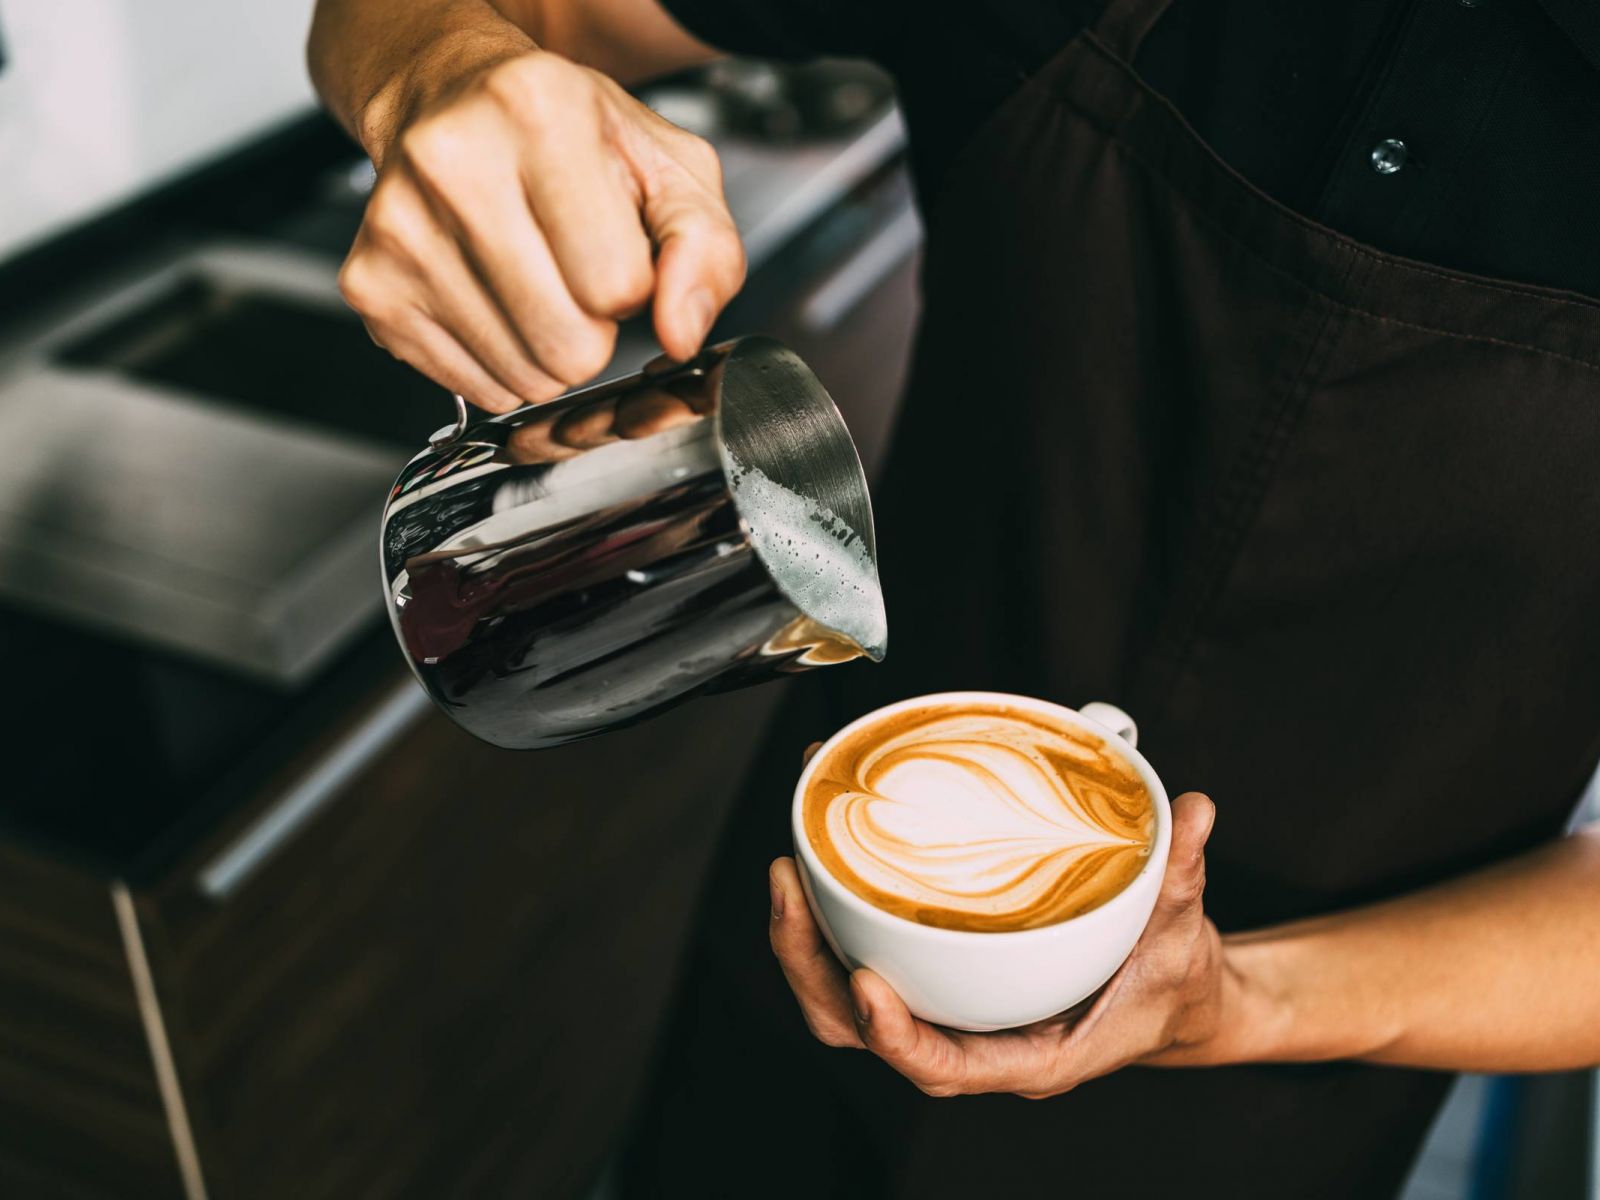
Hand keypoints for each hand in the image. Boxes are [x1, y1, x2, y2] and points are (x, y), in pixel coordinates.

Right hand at [338, 38, 744, 412]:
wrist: (450, 98)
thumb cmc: (567, 133)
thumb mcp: (669, 167)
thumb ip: (704, 251)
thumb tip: (680, 334)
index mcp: (539, 111)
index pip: (618, 284)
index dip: (635, 285)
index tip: (614, 247)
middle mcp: (452, 162)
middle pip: (569, 344)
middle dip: (594, 330)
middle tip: (576, 275)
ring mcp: (400, 230)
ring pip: (522, 377)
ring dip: (550, 351)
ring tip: (536, 281)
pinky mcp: (371, 287)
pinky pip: (475, 388)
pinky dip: (502, 363)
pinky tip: (496, 300)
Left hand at [768, 788, 1237, 1097]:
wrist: (1171, 997)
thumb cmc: (1168, 982)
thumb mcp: (1182, 933)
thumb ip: (1180, 875)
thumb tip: (1193, 814)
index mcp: (1028, 1054)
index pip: (943, 1067)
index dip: (895, 1034)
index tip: (865, 982)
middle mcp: (972, 1039)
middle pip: (861, 1030)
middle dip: (810, 964)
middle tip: (788, 880)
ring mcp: (945, 1008)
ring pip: (844, 1000)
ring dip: (804, 940)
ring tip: (787, 863)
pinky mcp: (934, 976)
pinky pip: (864, 958)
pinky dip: (833, 917)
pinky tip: (819, 855)